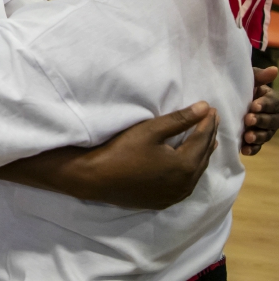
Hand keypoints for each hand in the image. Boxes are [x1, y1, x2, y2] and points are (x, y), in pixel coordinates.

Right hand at [84, 102, 218, 209]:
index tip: (213, 109)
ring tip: (208, 141)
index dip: (208, 123)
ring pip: (196, 172)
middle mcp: (186, 184)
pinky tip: (188, 165)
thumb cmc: (122, 150)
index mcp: (184, 165)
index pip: (202, 139)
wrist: (97, 178)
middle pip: (203, 156)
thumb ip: (180, 119)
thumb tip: (205, 108)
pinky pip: (186, 184)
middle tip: (212, 120)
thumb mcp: (150, 130)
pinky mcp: (165, 201)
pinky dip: (191, 171)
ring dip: (202, 155)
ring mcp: (176, 195)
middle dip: (208, 136)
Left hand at [243, 65, 277, 154]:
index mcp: (270, 100)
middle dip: (261, 120)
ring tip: (247, 136)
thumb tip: (274, 69)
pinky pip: (257, 146)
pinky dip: (252, 149)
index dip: (265, 105)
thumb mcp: (247, 80)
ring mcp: (264, 129)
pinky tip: (245, 150)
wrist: (226, 99)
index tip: (253, 105)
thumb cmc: (239, 87)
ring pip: (266, 135)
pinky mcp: (255, 139)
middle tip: (248, 119)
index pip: (273, 103)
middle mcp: (270, 115)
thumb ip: (259, 76)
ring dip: (258, 136)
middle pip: (272, 121)